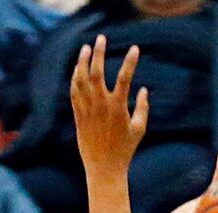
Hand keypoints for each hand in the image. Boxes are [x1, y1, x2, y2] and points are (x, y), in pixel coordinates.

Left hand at [70, 36, 148, 177]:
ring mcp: (88, 108)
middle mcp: (101, 105)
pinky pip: (74, 90)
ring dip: (83, 60)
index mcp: (118, 108)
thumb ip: (142, 108)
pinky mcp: (78, 113)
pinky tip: (78, 68)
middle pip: (97, 71)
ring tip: (86, 48)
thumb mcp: (139, 130)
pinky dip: (75, 77)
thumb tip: (143, 89)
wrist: (104, 168)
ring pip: (81, 78)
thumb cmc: (125, 151)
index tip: (136, 49)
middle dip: (100, 52)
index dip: (131, 62)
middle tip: (102, 38)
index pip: (125, 78)